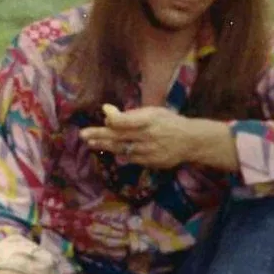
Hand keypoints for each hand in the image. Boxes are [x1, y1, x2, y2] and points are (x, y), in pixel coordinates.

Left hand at [79, 104, 193, 168]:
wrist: (191, 141)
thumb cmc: (168, 122)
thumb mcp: (153, 112)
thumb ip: (130, 114)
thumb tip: (106, 111)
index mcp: (149, 120)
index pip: (125, 121)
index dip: (112, 119)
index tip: (104, 114)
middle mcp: (147, 136)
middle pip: (118, 136)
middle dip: (98, 135)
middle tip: (82, 135)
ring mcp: (148, 151)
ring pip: (121, 149)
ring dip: (104, 145)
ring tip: (90, 142)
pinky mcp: (150, 162)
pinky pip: (130, 158)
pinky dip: (120, 153)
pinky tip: (111, 149)